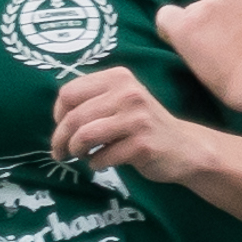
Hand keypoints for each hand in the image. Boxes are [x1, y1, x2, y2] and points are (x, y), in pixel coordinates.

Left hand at [49, 67, 209, 183]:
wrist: (184, 147)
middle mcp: (128, 93)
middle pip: (74, 117)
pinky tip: (102, 163)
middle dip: (60, 139)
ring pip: (85, 136)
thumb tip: (57, 117)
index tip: (61, 128)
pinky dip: (95, 163)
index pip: (69, 92)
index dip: (58, 114)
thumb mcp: (121, 100)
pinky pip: (102, 157)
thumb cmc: (143, 124)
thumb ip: (93, 100)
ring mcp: (137, 118)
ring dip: (76, 151)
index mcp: (118, 77)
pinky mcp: (142, 144)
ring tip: (80, 156)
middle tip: (60, 152)